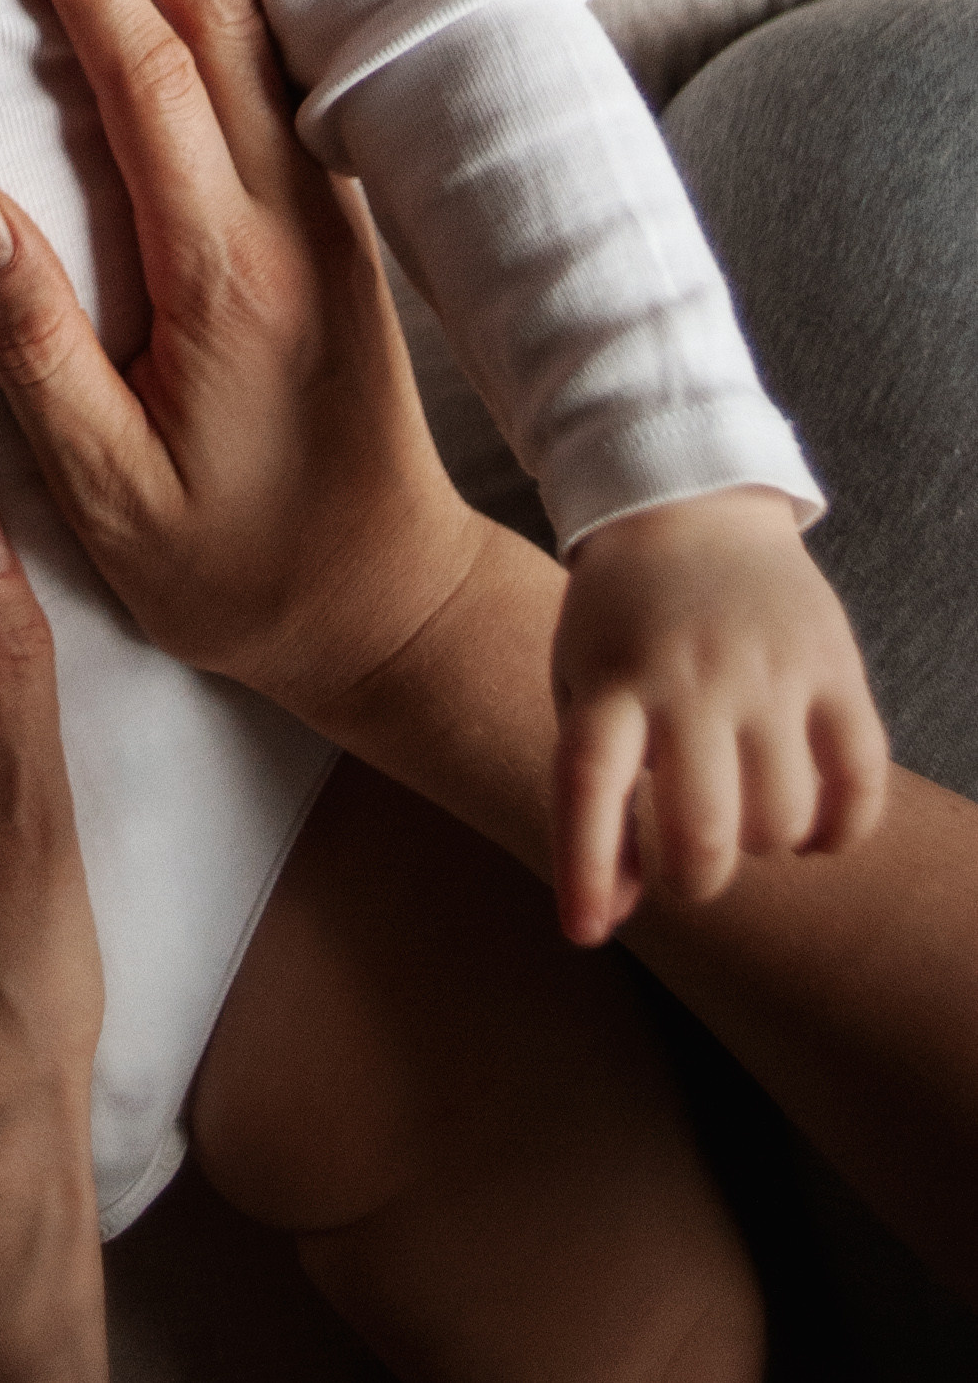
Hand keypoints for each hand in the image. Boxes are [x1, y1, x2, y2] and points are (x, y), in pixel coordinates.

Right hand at [0, 0, 481, 722]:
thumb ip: (35, 348)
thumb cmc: (236, 569)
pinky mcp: (331, 209)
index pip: (144, 79)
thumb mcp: (109, 496)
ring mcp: (319, 201)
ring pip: (251, 16)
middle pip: (210, 8)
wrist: (390, 608)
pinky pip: (276, 54)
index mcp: (224, 272)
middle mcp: (285, 212)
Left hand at [552, 488, 888, 931]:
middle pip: (702, 826)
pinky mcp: (831, 662)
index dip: (586, 869)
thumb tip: (607, 921)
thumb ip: (590, 798)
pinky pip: (859, 778)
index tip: (585, 933)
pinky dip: (842, 829)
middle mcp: (688, 676)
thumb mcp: (581, 688)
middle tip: (693, 864)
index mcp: (610, 681)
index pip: (587, 786)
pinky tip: (814, 829)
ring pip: (783, 816)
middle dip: (698, 878)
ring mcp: (766, 667)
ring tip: (745, 813)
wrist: (686, 508)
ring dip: (766, 845)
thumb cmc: (621, 624)